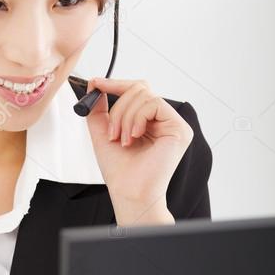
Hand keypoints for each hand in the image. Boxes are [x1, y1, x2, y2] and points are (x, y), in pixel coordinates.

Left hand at [84, 77, 192, 214]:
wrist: (129, 190)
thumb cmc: (120, 170)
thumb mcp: (102, 131)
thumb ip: (98, 108)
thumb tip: (95, 83)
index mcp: (148, 120)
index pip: (136, 90)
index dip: (115, 84)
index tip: (96, 83)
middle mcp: (162, 120)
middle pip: (140, 88)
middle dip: (118, 107)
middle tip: (112, 131)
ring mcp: (173, 123)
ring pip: (144, 95)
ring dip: (125, 117)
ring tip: (122, 140)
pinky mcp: (179, 128)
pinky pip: (154, 103)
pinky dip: (138, 118)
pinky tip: (134, 137)